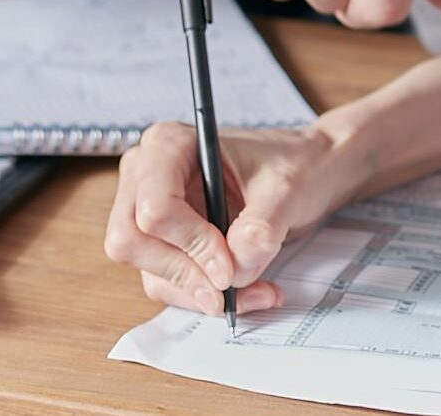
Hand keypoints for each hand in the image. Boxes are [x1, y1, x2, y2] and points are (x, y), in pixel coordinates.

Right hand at [104, 120, 372, 314]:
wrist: (308, 173)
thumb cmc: (294, 164)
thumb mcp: (287, 188)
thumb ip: (261, 227)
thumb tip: (235, 269)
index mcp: (169, 145)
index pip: (154, 207)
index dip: (190, 244)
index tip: (229, 266)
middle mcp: (147, 176)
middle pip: (132, 242)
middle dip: (185, 273)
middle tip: (231, 288)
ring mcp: (149, 211)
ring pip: (150, 271)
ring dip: (201, 293)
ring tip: (257, 291)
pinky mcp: (164, 243)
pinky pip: (169, 283)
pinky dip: (205, 295)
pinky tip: (248, 291)